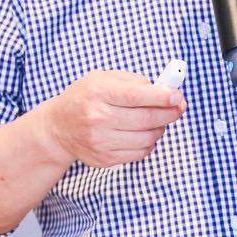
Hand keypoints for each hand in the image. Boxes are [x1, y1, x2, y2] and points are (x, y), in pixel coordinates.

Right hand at [38, 70, 185, 167]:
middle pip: (146, 119)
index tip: (178, 96)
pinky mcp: (104, 158)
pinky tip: (145, 133)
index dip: (162, 97)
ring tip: (159, 119)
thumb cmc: (85, 98)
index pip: (136, 96)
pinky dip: (149, 142)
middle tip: (178, 107)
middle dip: (169, 113)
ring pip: (147, 138)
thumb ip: (133, 81)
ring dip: (161, 128)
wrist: (58, 126)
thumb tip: (164, 90)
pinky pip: (140, 152)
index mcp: (98, 93)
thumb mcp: (103, 78)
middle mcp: (97, 118)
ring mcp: (100, 141)